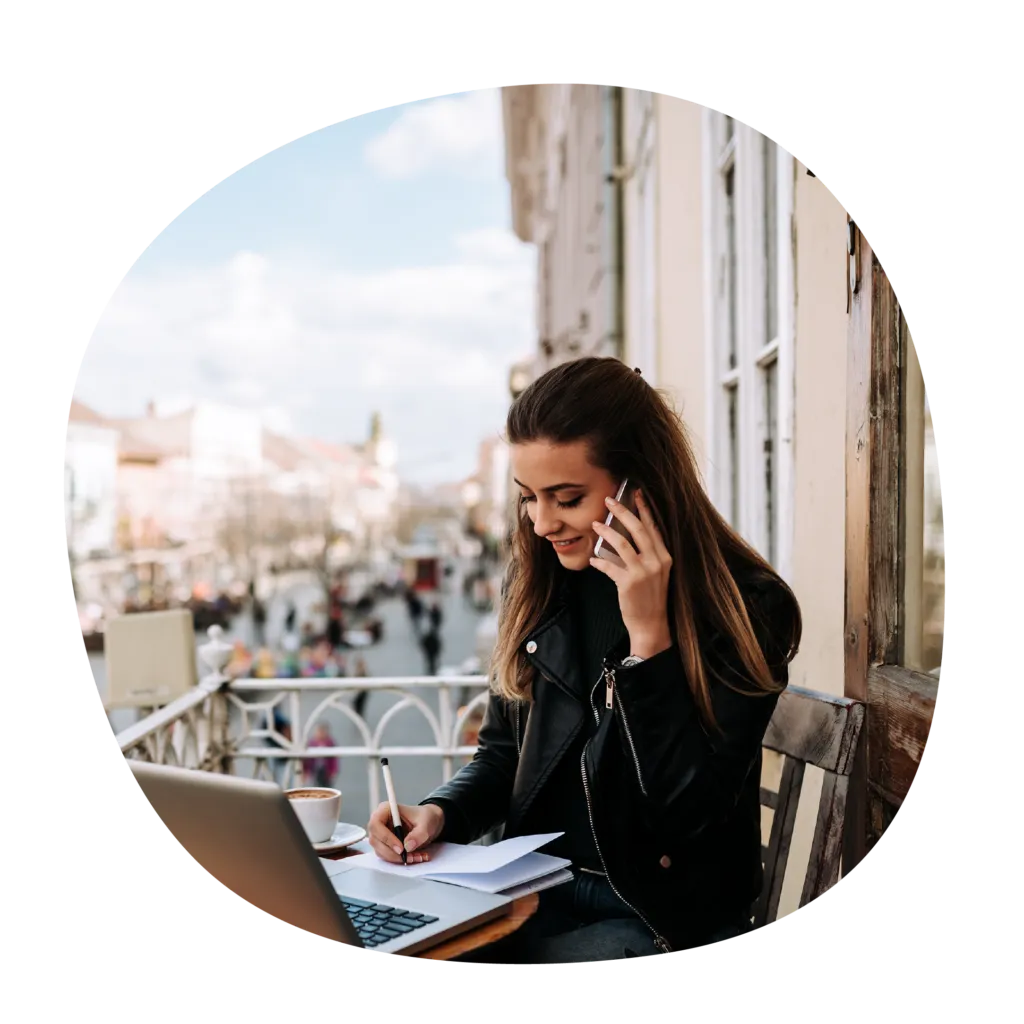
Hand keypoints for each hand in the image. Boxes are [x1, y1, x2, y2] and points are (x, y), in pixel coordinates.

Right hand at [367, 802, 444, 864]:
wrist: (428, 823)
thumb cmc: (425, 817)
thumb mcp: (426, 823)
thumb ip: (418, 834)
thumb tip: (408, 845)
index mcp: (386, 809)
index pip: (376, 824)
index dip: (386, 837)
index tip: (401, 848)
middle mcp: (379, 822)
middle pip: (375, 840)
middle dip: (392, 853)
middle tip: (409, 857)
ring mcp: (380, 835)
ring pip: (380, 851)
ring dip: (397, 858)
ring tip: (416, 857)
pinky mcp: (384, 846)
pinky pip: (387, 856)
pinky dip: (399, 860)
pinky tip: (413, 857)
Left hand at [589, 490, 673, 658]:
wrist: (651, 624)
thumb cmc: (650, 597)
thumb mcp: (655, 573)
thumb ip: (646, 555)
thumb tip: (626, 535)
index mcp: (664, 556)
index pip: (653, 527)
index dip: (644, 509)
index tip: (635, 494)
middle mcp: (657, 561)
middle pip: (638, 529)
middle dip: (622, 511)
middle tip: (609, 499)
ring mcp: (643, 572)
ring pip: (621, 543)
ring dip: (606, 531)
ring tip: (595, 524)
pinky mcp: (629, 583)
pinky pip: (609, 566)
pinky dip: (599, 561)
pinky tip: (593, 559)